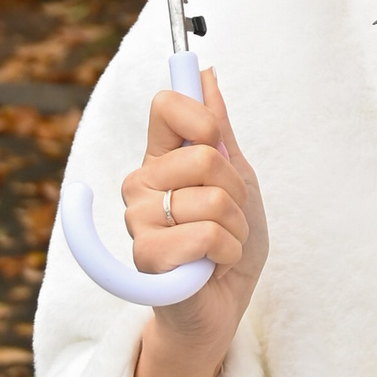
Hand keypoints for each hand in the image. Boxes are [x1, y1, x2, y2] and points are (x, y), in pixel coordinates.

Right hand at [124, 70, 267, 357]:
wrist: (225, 302)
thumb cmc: (229, 240)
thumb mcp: (236, 177)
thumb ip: (218, 128)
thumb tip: (206, 74)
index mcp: (160, 159)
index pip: (167, 105)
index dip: (202, 118)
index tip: (216, 141)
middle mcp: (141, 185)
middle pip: (205, 156)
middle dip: (236, 192)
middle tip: (229, 218)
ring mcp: (139, 221)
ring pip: (212, 201)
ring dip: (235, 229)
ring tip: (221, 246)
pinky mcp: (147, 258)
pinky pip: (205, 237)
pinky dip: (226, 253)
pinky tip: (211, 267)